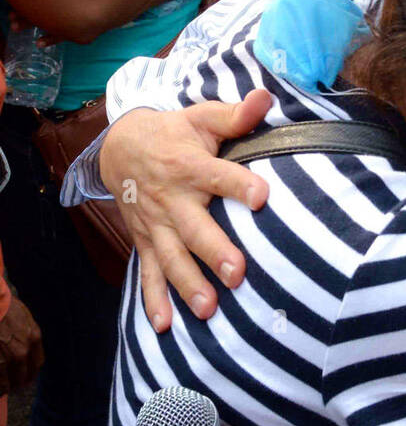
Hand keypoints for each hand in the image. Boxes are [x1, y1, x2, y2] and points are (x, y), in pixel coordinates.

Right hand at [0, 295, 43, 393]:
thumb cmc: (3, 306)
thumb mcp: (21, 316)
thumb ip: (25, 332)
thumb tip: (23, 345)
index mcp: (33, 337)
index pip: (37, 362)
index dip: (31, 370)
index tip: (27, 374)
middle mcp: (24, 349)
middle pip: (26, 374)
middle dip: (21, 380)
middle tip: (16, 384)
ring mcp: (10, 358)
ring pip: (13, 380)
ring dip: (10, 386)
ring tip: (6, 388)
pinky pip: (1, 382)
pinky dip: (1, 387)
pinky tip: (0, 389)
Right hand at [100, 92, 271, 329]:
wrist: (120, 147)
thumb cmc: (174, 133)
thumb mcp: (201, 117)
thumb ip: (234, 115)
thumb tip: (265, 98)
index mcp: (189, 165)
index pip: (218, 175)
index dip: (239, 184)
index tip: (262, 197)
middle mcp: (172, 199)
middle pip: (194, 228)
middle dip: (215, 252)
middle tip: (239, 274)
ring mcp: (156, 225)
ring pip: (172, 258)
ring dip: (188, 285)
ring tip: (209, 310)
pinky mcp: (146, 241)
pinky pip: (148, 274)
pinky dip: (153, 301)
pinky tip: (165, 326)